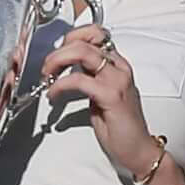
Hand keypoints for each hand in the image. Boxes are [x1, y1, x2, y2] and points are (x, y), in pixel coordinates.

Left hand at [40, 24, 151, 171]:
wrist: (138, 150)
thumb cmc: (120, 127)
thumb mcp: (101, 95)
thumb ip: (88, 78)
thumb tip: (66, 69)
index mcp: (117, 65)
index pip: (94, 34)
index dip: (70, 38)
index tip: (55, 53)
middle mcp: (119, 67)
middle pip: (84, 40)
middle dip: (57, 51)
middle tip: (45, 68)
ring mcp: (117, 80)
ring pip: (81, 52)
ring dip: (57, 61)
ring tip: (47, 77)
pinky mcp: (111, 95)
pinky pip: (78, 79)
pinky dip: (60, 85)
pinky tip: (53, 95)